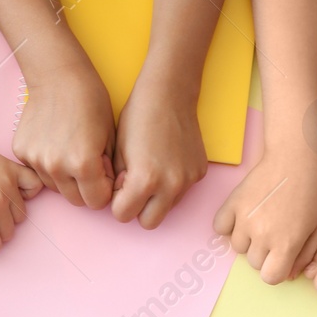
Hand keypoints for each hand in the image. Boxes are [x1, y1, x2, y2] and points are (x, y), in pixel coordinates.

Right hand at [12, 56, 115, 209]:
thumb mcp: (111, 137)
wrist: (58, 75)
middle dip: (86, 188)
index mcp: (83, 165)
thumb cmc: (91, 101)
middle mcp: (57, 167)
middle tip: (89, 165)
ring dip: (66, 178)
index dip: (104, 190)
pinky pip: (38, 171)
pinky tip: (54, 143)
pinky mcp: (22, 152)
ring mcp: (36, 160)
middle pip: (75, 200)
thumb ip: (108, 169)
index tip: (104, 175)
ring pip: (56, 187)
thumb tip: (103, 188)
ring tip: (71, 151)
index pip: (97, 202)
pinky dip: (48, 164)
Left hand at [110, 75, 208, 228]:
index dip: (117, 201)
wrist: (169, 94)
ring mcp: (188, 181)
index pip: (122, 215)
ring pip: (166, 208)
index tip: (119, 184)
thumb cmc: (137, 118)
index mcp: (145, 180)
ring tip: (150, 169)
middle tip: (133, 185)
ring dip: (156, 197)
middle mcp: (171, 186)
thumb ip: (117, 182)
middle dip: (137, 208)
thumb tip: (122, 198)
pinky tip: (166, 160)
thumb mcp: (116, 152)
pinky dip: (171, 183)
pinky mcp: (199, 173)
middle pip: (148, 222)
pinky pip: (181, 191)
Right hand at [213, 147, 316, 284]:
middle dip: (265, 254)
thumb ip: (307, 255)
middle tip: (276, 234)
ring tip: (262, 222)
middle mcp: (262, 235)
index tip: (282, 258)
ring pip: (237, 247)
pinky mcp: (231, 204)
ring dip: (248, 240)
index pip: (270, 278)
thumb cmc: (314, 190)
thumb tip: (291, 275)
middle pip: (254, 263)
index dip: (277, 270)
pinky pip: (220, 228)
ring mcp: (244, 220)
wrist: (295, 158)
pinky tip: (243, 217)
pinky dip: (228, 226)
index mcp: (286, 244)